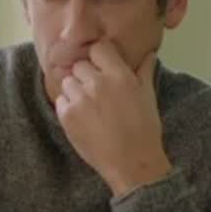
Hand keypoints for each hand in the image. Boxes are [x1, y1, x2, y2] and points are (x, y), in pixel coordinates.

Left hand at [55, 40, 171, 196]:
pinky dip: (68, 107)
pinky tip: (83, 119)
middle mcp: (97, 83)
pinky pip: (60, 100)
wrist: (131, 163)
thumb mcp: (148, 97)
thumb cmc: (144, 131)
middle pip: (80, 65)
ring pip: (68, 82)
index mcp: (119, 75)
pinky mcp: (67, 116)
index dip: (99, 57)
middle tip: (96, 91)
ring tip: (89, 107)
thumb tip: (149, 55)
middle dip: (87, 75)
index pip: (98, 48)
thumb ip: (145, 72)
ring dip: (75, 90)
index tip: (102, 66)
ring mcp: (80, 99)